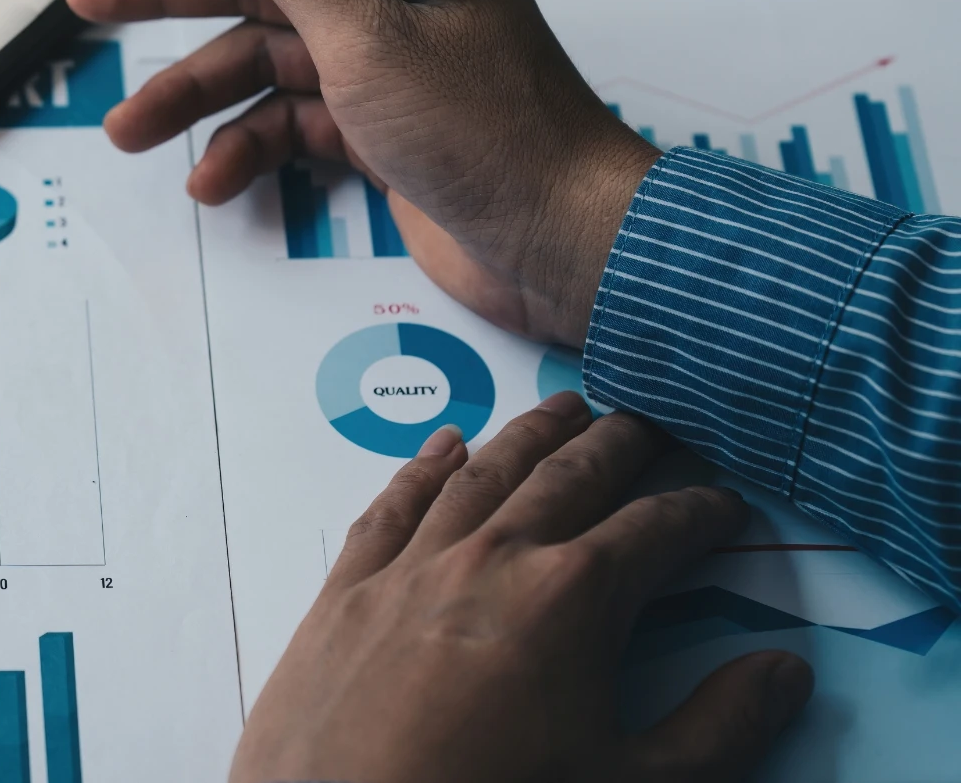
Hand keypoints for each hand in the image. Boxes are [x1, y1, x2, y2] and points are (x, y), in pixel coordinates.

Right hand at [64, 0, 657, 343]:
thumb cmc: (489, 134)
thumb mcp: (370, 37)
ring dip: (196, 94)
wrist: (566, 247)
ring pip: (264, 58)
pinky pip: (291, 121)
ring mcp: (384, 63)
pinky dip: (248, 148)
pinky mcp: (380, 127)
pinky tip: (212, 181)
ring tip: (127, 131)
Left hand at [231, 396, 812, 782]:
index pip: (656, 530)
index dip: (699, 512)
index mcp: (572, 596)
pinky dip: (422, 467)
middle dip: (619, 443)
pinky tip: (444, 443)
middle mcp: (493, 555)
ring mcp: (413, 565)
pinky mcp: (348, 589)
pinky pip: (393, 506)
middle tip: (651, 419)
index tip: (726, 501)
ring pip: (482, 473)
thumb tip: (788, 669)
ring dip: (530, 435)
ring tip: (565, 406)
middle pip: (569, 476)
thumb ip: (718, 729)